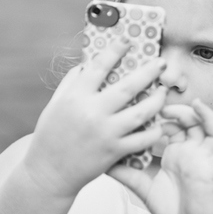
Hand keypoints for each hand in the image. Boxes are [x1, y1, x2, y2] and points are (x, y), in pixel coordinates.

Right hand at [23, 38, 166, 198]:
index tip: (128, 40)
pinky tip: (160, 123)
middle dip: (149, 72)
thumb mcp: (56, 104)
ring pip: (142, 112)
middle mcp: (92, 112)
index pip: (99, 66)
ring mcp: (106, 133)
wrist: (48, 173)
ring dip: (157, 100)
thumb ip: (72, 83)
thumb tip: (88, 65)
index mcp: (76, 97)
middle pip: (129, 87)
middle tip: (161, 62)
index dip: (116, 51)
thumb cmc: (50, 136)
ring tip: (163, 92)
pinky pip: (142, 139)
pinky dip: (154, 131)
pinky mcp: (114, 151)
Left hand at [108, 99, 212, 213]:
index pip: (171, 126)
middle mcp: (190, 152)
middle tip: (161, 106)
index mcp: (175, 154)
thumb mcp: (142, 186)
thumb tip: (102, 161)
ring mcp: (204, 157)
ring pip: (210, 127)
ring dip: (202, 114)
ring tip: (191, 104)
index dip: (162, 114)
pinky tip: (210, 121)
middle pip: (190, 121)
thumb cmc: (171, 211)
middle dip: (178, 111)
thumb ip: (126, 172)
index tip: (146, 104)